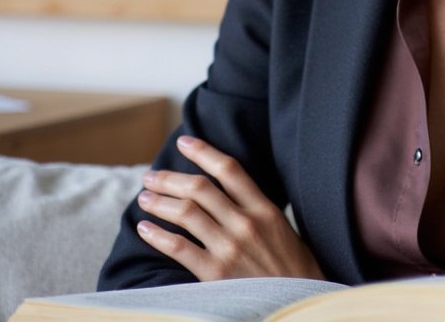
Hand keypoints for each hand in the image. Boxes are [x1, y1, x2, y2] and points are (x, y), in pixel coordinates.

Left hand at [136, 135, 324, 280]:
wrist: (300, 302)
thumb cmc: (292, 267)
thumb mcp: (281, 227)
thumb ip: (255, 209)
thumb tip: (226, 193)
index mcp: (264, 208)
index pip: (229, 169)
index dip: (203, 152)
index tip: (184, 142)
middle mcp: (245, 223)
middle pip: (200, 189)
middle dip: (170, 178)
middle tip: (151, 175)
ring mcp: (230, 248)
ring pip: (186, 213)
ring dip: (160, 202)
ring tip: (145, 197)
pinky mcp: (216, 274)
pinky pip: (180, 248)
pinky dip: (158, 236)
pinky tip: (144, 229)